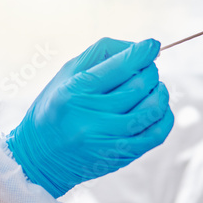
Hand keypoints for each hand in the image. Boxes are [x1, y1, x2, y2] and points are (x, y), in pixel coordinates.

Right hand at [6, 38, 173, 197]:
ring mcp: (108, 139)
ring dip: (160, 92)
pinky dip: (164, 116)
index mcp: (75, 91)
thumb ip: (101, 55)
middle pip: (139, 85)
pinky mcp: (120, 156)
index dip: (142, 52)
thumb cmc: (55, 107)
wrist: (38, 157)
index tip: (152, 45)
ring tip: (154, 86)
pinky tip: (157, 107)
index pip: (120, 66)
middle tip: (147, 67)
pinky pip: (156, 134)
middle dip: (150, 71)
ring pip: (152, 109)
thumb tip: (140, 48)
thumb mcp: (66, 74)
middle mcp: (91, 116)